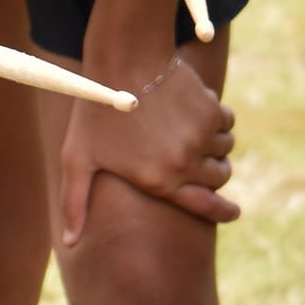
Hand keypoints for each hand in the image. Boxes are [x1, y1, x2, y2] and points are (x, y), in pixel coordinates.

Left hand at [58, 54, 237, 243]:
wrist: (124, 59)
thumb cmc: (96, 111)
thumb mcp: (78, 158)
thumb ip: (75, 203)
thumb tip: (71, 244)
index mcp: (159, 181)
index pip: (206, 207)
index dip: (224, 212)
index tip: (234, 213)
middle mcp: (186, 163)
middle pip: (219, 177)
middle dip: (214, 174)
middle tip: (201, 165)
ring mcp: (202, 135)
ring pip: (225, 149)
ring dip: (216, 145)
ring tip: (193, 135)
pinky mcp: (211, 110)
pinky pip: (226, 122)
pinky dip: (218, 120)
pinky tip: (197, 113)